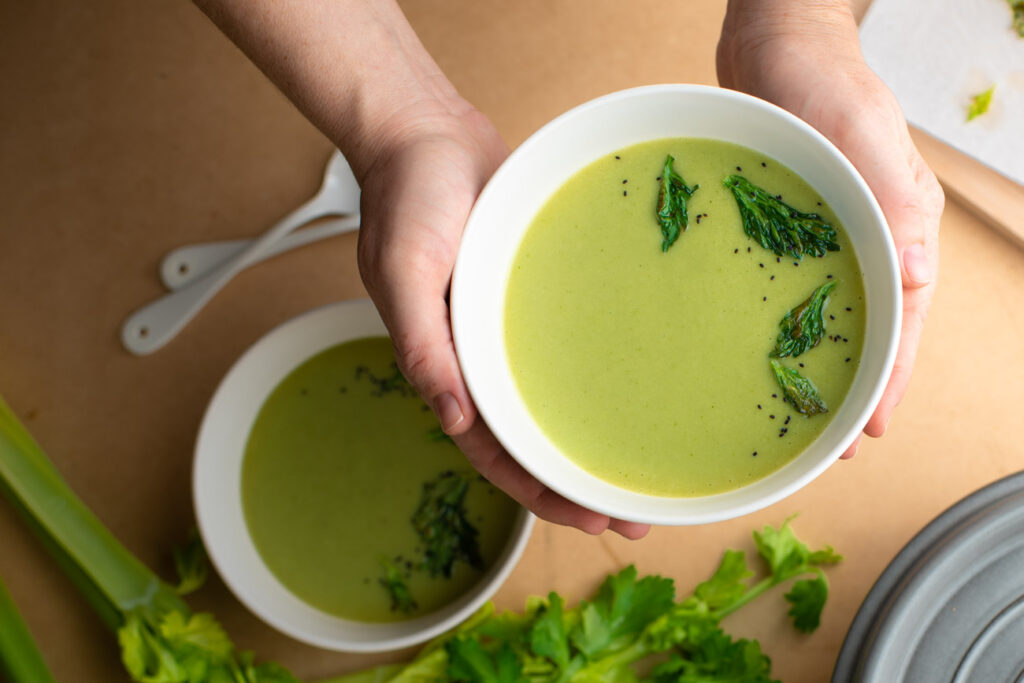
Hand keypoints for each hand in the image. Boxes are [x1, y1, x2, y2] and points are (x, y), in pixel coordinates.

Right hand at [355, 102, 650, 537]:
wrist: (427, 134)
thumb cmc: (407, 199)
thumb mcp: (404, 270)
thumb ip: (421, 343)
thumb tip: (451, 417)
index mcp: (446, 364)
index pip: (495, 451)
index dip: (541, 492)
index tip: (593, 517)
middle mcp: (481, 357)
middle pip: (534, 438)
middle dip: (579, 482)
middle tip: (639, 515)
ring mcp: (509, 328)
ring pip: (555, 400)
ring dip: (594, 437)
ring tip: (647, 467)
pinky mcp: (534, 294)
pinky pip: (566, 348)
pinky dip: (597, 375)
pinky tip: (636, 385)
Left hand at [717, 0, 942, 457]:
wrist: (773, 42)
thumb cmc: (823, 79)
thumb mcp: (860, 132)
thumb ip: (891, 199)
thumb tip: (917, 276)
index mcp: (902, 224)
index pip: (906, 319)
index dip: (890, 379)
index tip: (870, 430)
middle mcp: (870, 236)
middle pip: (871, 327)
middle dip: (855, 386)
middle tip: (829, 441)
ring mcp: (829, 232)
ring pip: (832, 312)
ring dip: (818, 361)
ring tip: (795, 411)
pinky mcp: (787, 225)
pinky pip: (789, 286)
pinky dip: (781, 322)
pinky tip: (757, 347)